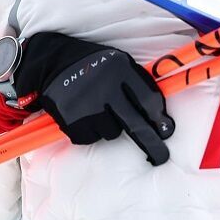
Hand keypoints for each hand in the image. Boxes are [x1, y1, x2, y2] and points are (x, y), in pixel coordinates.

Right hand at [14, 33, 174, 164]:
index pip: (149, 100)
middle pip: (136, 125)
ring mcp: (87, 106)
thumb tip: (160, 118)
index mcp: (121, 70)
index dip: (160, 118)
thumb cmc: (94, 65)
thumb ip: (138, 84)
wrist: (52, 62)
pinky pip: (91, 137)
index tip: (166, 130)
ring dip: (110, 126)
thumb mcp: (118, 62)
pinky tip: (83, 114)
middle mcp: (105, 88)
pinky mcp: (71, 120)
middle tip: (162, 157)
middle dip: (152, 144)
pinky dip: (90, 130)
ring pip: (113, 132)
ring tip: (97, 109)